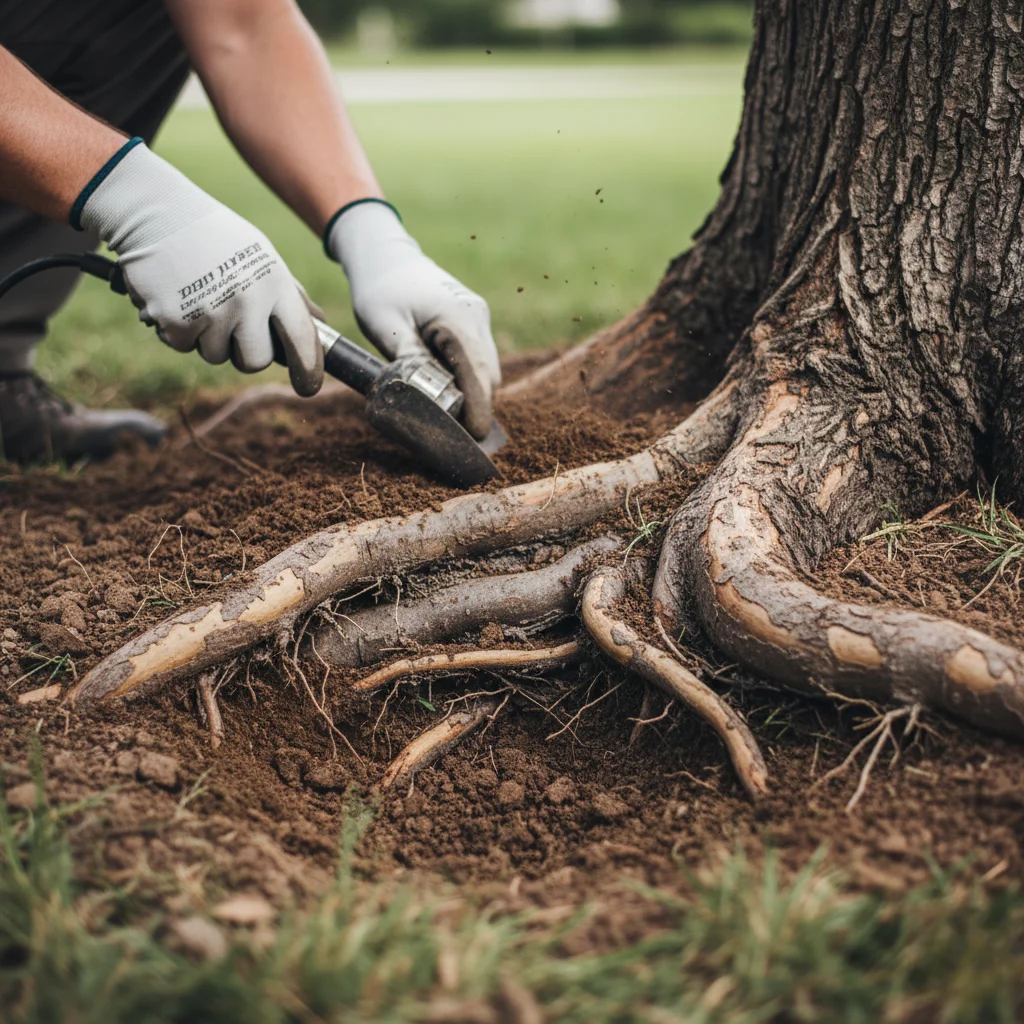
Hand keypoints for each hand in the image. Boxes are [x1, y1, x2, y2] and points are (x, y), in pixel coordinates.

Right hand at [77, 140, 322, 396]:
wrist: (154, 214)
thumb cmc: (215, 237)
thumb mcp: (261, 256)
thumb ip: (288, 293)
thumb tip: (319, 322)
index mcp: (275, 283)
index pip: (303, 338)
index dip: (308, 369)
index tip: (308, 387)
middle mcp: (248, 300)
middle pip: (256, 361)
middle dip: (244, 352)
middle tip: (231, 325)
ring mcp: (212, 313)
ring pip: (217, 357)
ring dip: (207, 338)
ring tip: (199, 298)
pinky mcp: (177, 321)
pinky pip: (184, 347)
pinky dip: (177, 330)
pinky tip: (175, 298)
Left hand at [326, 201, 500, 439]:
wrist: (385, 255)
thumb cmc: (379, 289)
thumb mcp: (386, 328)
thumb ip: (411, 364)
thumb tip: (428, 403)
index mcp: (458, 318)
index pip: (479, 375)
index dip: (479, 410)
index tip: (473, 438)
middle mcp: (476, 317)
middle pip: (488, 376)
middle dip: (477, 407)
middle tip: (454, 436)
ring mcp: (478, 317)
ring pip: (486, 368)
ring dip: (473, 394)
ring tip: (450, 418)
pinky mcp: (473, 321)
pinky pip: (477, 358)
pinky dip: (468, 379)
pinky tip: (449, 393)